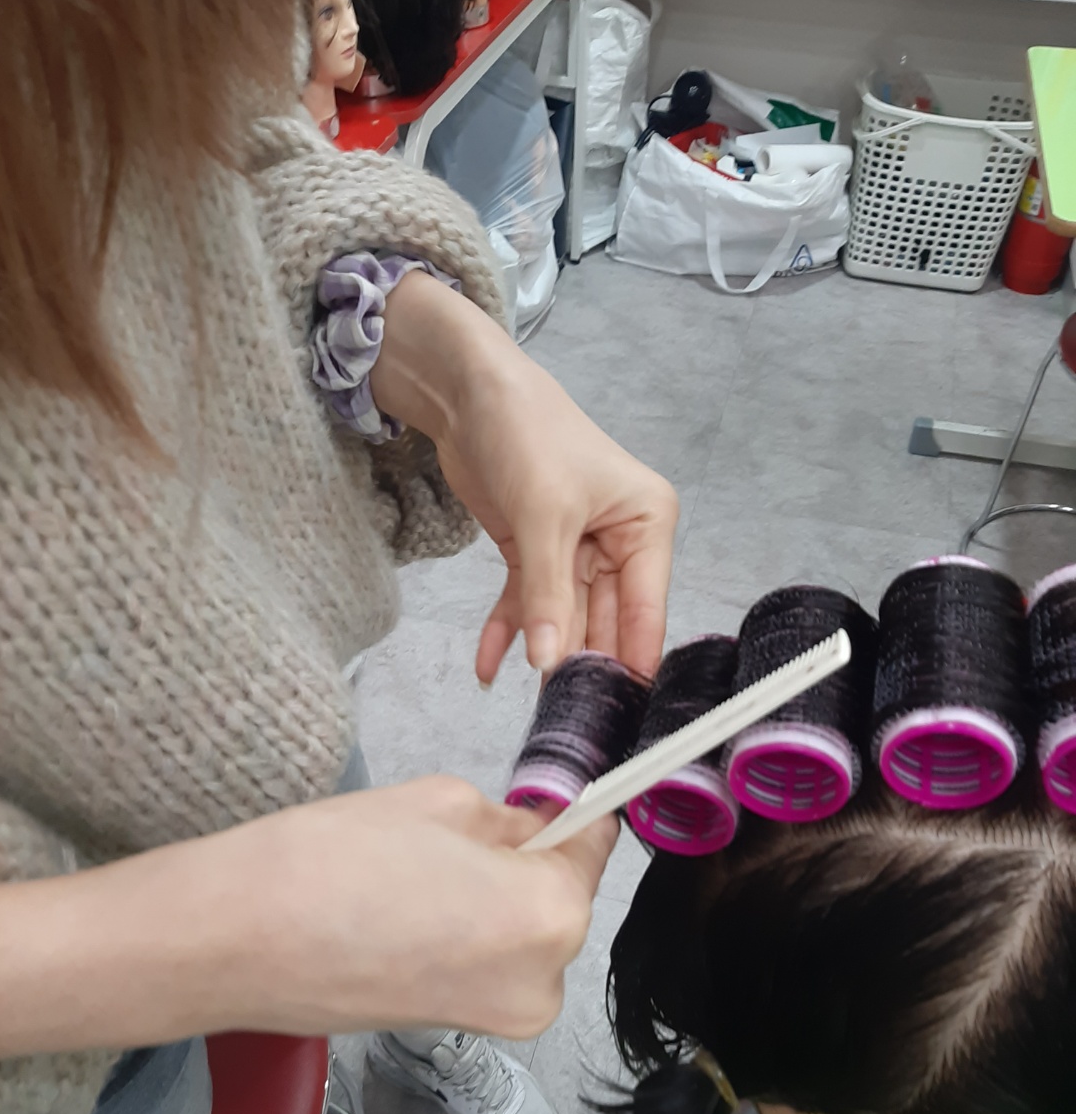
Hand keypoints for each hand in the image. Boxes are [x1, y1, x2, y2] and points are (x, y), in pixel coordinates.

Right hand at [0, 779, 615, 1055]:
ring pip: (522, 936)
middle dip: (526, 862)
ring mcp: (500, 1021)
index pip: (593, 847)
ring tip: (420, 874)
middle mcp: (543, 984)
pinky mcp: (454, 1033)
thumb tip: (532, 831)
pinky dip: (464, 934)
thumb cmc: (332, 858)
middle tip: (460, 831)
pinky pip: (486, 966)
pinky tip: (406, 910)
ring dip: (494, 900)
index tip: (555, 795)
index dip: (572, 814)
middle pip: (559, 900)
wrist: (234, 940)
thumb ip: (507, 820)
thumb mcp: (440, 803)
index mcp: (550, 917)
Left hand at [369, 273, 678, 682]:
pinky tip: (486, 669)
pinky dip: (505, 632)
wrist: (466, 391)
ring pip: (564, 618)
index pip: (646, 608)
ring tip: (533, 710)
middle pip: (606, 620)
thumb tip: (552, 664)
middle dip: (583, 665)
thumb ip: (548, 594)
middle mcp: (621, 540)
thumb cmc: (526, 430)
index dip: (632, 660)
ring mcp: (576, 550)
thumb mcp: (543, 515)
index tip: (618, 715)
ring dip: (543, 655)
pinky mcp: (535, 551)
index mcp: (647, 524)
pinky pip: (526, 604)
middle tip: (568, 722)